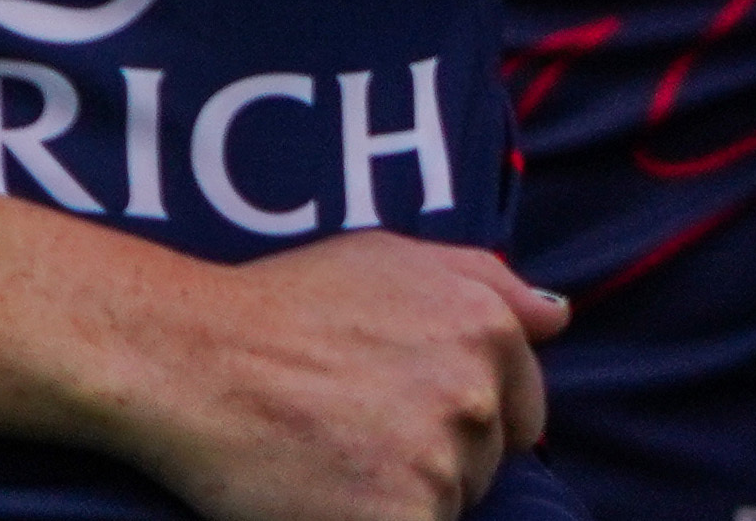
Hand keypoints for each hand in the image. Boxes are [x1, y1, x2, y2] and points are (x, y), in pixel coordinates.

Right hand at [96, 236, 562, 520]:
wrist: (198, 359)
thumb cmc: (286, 305)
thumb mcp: (398, 259)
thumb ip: (489, 285)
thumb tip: (558, 319)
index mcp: (489, 329)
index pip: (522, 411)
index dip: (466, 426)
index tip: (408, 425)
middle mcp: (479, 391)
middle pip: (484, 463)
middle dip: (436, 462)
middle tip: (356, 443)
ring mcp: (441, 458)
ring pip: (447, 505)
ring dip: (403, 501)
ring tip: (334, 468)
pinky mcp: (401, 515)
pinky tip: (335, 506)